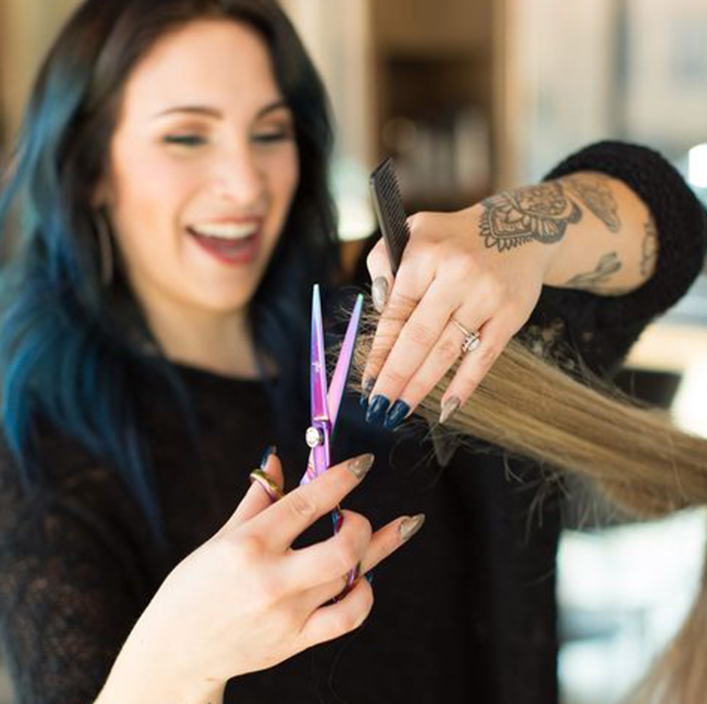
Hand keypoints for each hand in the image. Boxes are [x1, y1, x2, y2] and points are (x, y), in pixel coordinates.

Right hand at [105, 452, 422, 699]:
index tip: (363, 464)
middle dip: (361, 524)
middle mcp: (272, 579)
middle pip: (342, 548)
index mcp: (249, 545)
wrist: (176, 653)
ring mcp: (288, 614)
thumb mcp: (221, 537)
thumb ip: (257, 499)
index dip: (341, 479)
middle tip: (353, 515)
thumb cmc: (194, 589)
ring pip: (351, 579)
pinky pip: (348, 617)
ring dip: (372, 552)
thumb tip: (276, 461)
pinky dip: (364, 594)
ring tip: (373, 538)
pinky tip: (363, 578)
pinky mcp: (296, 641)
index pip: (307, 503)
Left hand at [362, 205, 557, 427]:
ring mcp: (486, 297)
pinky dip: (464, 385)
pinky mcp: (510, 315)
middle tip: (378, 406)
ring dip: (421, 385)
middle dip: (395, 376)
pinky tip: (446, 407)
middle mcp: (456, 275)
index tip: (367, 379)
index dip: (379, 350)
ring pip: (447, 351)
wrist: (524, 226)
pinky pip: (484, 358)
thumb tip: (378, 306)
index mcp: (426, 254)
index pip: (396, 311)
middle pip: (418, 337)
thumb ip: (385, 261)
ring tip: (400, 410)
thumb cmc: (456, 237)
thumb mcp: (415, 230)